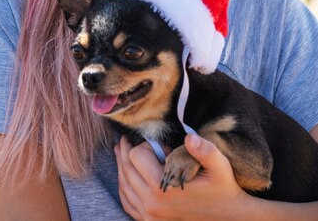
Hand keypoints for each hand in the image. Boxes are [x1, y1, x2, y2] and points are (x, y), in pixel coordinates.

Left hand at [114, 133, 249, 220]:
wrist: (228, 216)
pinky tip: (126, 175)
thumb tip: (190, 137)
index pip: (135, 156)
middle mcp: (151, 204)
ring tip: (122, 151)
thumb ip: (205, 150)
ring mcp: (148, 216)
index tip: (161, 146)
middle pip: (125, 169)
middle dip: (125, 152)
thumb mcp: (219, 165)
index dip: (145, 145)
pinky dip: (124, 186)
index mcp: (162, 189)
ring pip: (123, 185)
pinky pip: (127, 201)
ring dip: (122, 167)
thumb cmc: (222, 188)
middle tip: (127, 139)